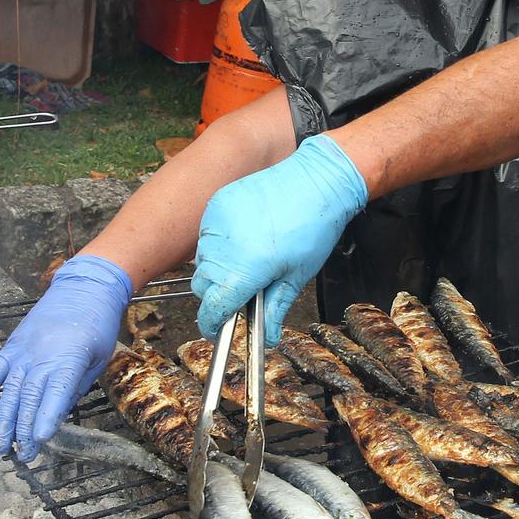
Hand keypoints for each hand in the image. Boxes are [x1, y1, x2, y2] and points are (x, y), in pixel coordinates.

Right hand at [0, 253, 131, 461]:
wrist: (83, 288)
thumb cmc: (97, 326)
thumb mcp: (97, 358)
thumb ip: (75, 387)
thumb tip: (55, 416)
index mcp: (70, 356)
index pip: (56, 390)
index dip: (47, 415)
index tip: (40, 439)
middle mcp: (42, 354)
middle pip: (29, 396)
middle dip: (24, 430)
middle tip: (23, 457)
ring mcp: (23, 349)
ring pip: (9, 390)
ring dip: (3, 421)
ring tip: (1, 448)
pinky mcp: (11, 345)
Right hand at [192, 134, 367, 340]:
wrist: (316, 181)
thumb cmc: (313, 228)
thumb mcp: (297, 276)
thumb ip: (275, 308)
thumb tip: (268, 337)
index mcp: (244, 271)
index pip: (213, 308)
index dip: (213, 324)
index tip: (218, 331)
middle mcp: (223, 248)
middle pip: (203, 286)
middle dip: (217, 295)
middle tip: (243, 291)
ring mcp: (216, 223)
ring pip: (203, 260)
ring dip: (218, 268)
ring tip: (248, 259)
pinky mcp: (216, 205)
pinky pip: (207, 234)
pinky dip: (219, 243)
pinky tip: (244, 238)